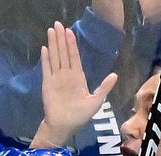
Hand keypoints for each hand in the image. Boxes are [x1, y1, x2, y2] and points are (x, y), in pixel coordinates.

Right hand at [34, 22, 116, 147]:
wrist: (64, 126)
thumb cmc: (80, 116)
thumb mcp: (96, 101)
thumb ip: (104, 87)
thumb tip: (115, 75)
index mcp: (78, 77)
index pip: (74, 57)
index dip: (72, 44)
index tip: (70, 31)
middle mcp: (66, 75)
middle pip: (63, 53)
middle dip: (61, 39)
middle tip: (58, 24)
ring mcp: (56, 78)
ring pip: (55, 57)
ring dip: (53, 44)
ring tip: (51, 30)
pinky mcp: (47, 84)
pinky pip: (46, 68)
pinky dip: (45, 59)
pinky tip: (44, 48)